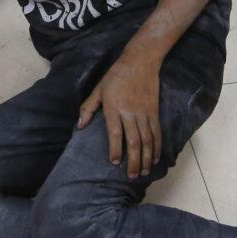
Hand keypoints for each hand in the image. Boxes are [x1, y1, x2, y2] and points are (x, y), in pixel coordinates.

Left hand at [77, 54, 162, 178]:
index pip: (115, 133)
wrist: (140, 61)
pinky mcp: (154, 111)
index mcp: (114, 107)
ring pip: (147, 140)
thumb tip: (79, 127)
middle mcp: (130, 112)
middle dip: (134, 161)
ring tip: (144, 172)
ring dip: (146, 158)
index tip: (115, 163)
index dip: (115, 149)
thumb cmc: (115, 76)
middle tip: (132, 176)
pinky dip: (156, 147)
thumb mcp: (98, 89)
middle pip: (134, 141)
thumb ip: (88, 108)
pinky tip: (155, 158)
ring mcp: (144, 113)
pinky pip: (156, 133)